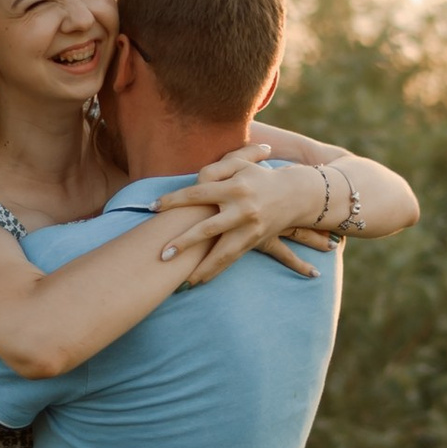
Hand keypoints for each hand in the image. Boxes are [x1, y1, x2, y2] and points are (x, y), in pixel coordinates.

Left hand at [153, 149, 329, 285]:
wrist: (294, 194)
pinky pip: (232, 259)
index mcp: (235, 187)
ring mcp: (250, 229)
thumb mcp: (240, 164)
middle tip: (162, 255)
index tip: (153, 208)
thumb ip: (215, 169)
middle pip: (208, 229)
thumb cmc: (258, 176)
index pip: (198, 194)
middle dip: (185, 243)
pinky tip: (199, 281)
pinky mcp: (254, 241)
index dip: (174, 200)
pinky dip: (215, 270)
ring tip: (182, 283)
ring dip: (202, 269)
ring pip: (223, 253)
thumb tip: (192, 181)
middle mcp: (243, 210)